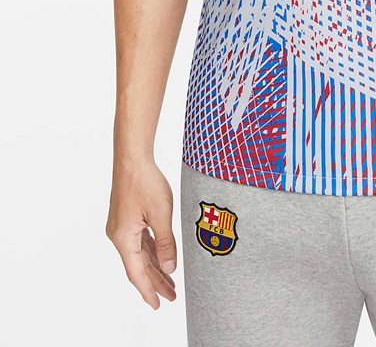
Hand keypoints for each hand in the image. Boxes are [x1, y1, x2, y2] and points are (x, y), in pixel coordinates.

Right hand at [106, 158, 177, 308]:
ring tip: (169, 282)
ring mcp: (121, 226)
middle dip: (154, 282)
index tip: (158, 305)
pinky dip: (150, 252)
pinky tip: (160, 258)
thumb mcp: (161, 214)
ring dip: (154, 267)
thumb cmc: (145, 182)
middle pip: (138, 266)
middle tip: (171, 297)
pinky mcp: (126, 218)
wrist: (132, 157)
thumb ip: (165, 243)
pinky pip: (139, 241)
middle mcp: (119, 235)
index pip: (136, 273)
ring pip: (139, 254)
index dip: (148, 290)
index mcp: (124, 238)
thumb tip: (169, 269)